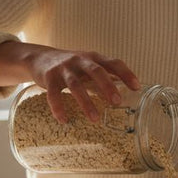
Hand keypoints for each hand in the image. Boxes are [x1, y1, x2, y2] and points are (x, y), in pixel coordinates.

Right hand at [0, 41, 139, 122]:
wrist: (40, 58)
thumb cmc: (72, 65)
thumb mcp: (90, 65)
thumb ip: (107, 75)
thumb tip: (128, 90)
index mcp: (94, 58)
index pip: (114, 63)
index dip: (126, 73)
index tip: (137, 87)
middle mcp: (80, 60)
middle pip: (96, 71)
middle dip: (107, 86)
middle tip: (117, 101)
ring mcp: (64, 69)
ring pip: (76, 85)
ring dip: (86, 102)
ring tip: (95, 119)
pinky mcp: (49, 78)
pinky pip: (53, 94)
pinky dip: (59, 107)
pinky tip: (64, 120)